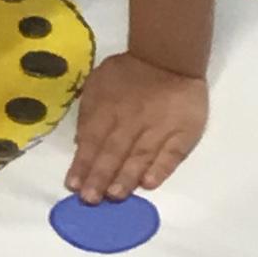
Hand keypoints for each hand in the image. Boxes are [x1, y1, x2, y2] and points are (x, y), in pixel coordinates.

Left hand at [67, 56, 208, 201]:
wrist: (169, 58)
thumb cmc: (128, 72)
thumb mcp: (98, 83)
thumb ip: (88, 112)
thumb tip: (80, 143)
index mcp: (108, 108)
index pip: (92, 140)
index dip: (82, 164)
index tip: (73, 186)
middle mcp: (132, 121)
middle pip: (114, 152)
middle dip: (100, 177)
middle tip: (91, 199)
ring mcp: (160, 127)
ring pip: (141, 156)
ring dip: (127, 177)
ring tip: (115, 195)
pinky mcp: (183, 132)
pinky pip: (172, 153)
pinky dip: (161, 168)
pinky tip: (149, 183)